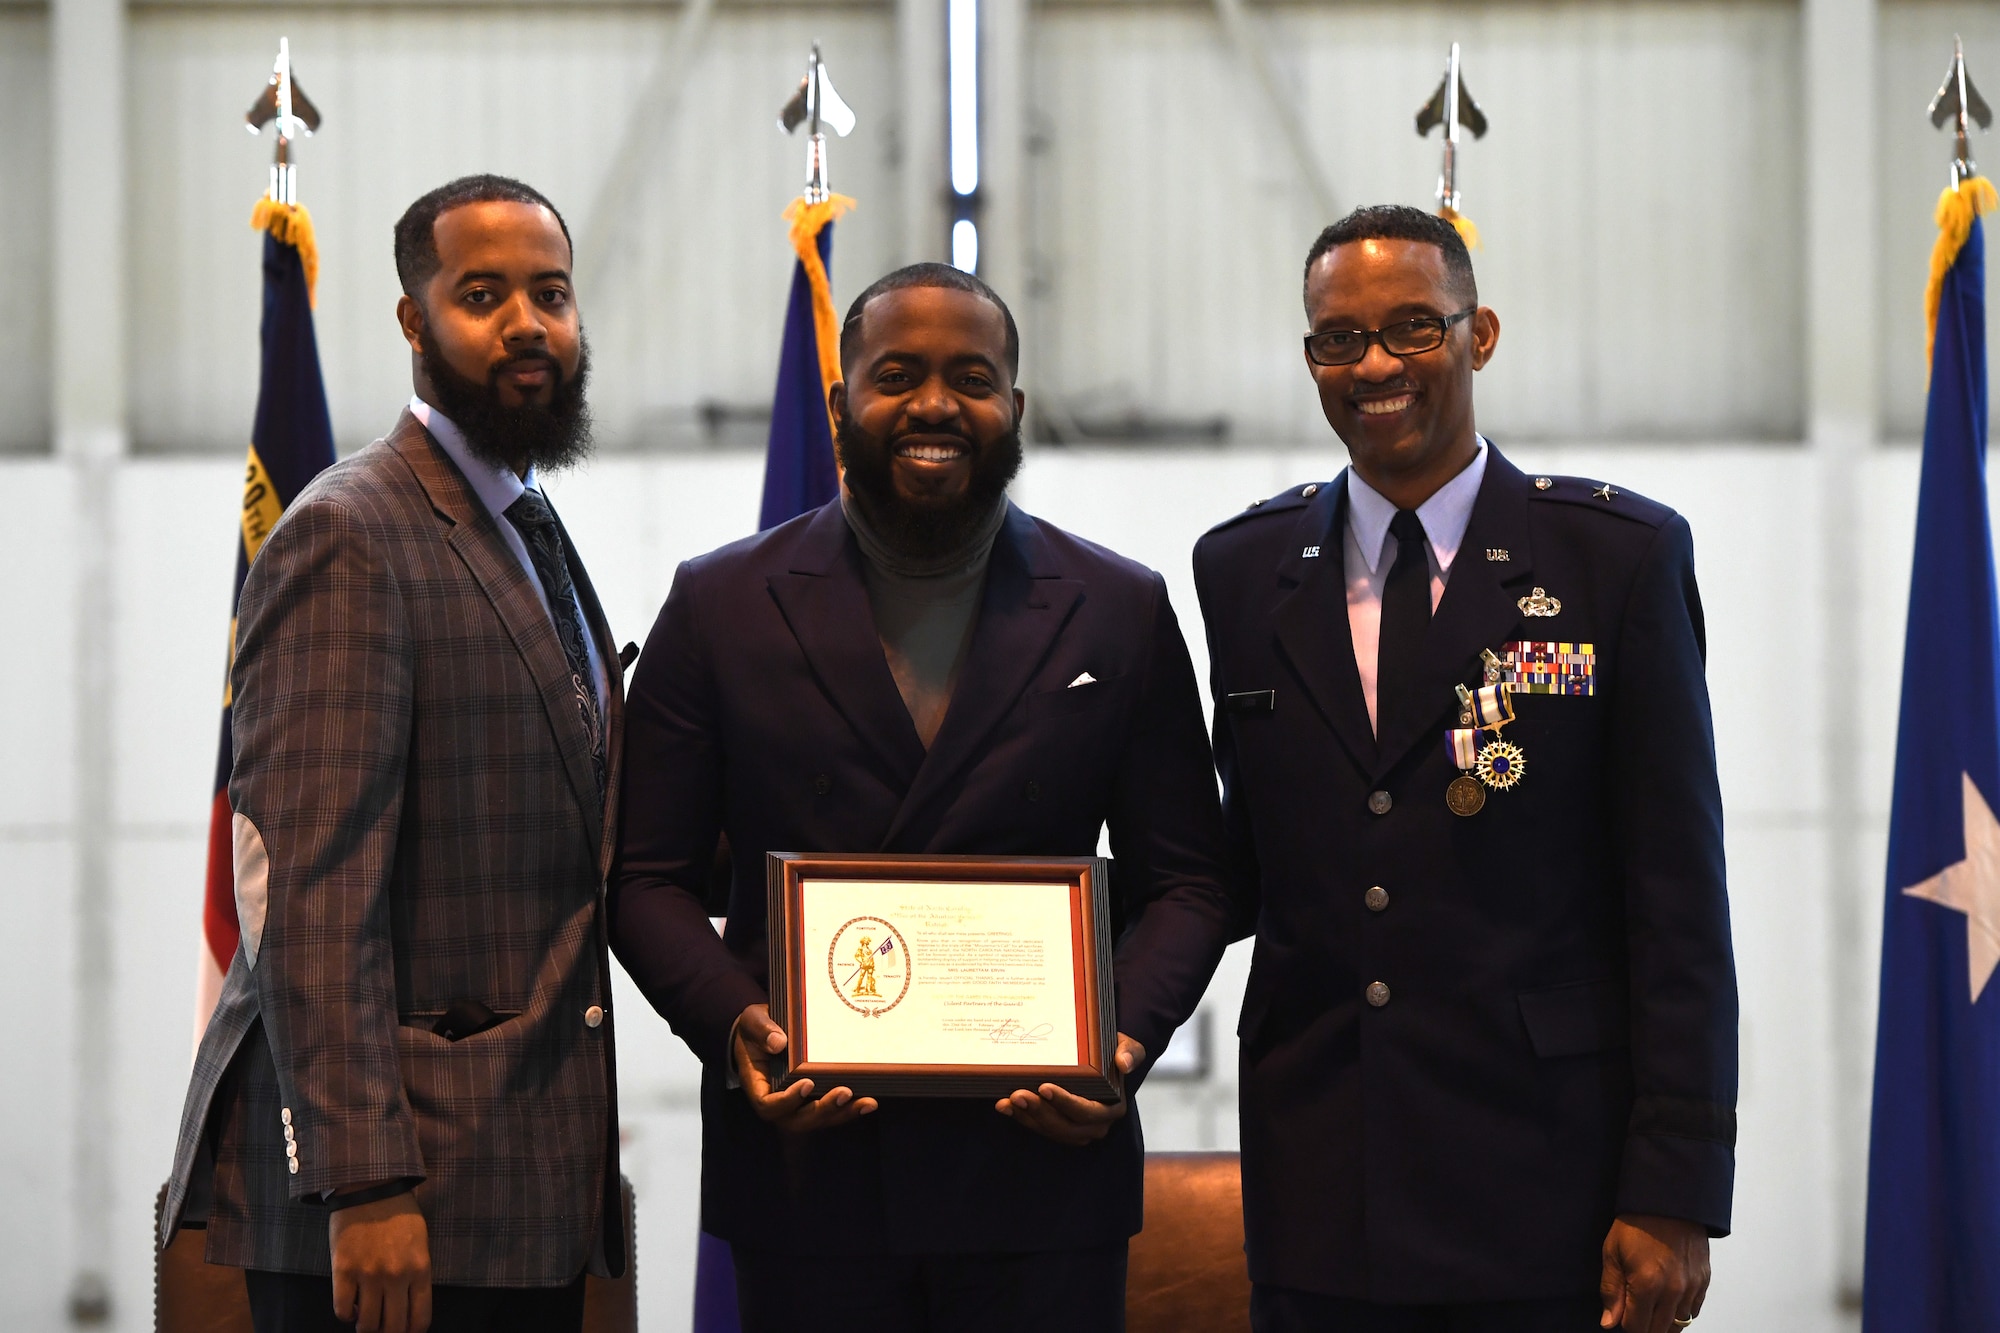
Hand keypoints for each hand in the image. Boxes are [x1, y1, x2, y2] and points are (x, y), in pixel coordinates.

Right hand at [328, 1191, 430, 1332]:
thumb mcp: (420, 1242)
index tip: (406, 1331)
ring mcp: (368, 1275)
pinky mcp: (343, 1270)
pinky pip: (342, 1309)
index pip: (420, 1319)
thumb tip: (409, 1304)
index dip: (412, 1331)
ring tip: (365, 1318)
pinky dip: (345, 1314)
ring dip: (366, 1326)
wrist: (370, 1188)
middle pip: (393, 1327)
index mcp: (420, 1269)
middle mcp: (396, 1277)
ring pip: (367, 1324)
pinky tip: (350, 1306)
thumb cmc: (399, 1214)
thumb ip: (417, 1273)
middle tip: (384, 1328)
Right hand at [733, 1003, 877, 1131]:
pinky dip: (850, 1110)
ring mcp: (798, 1105)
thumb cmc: (757, 1028)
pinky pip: (831, 1112)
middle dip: (822, 1110)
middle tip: (844, 1092)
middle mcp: (778, 1102)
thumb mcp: (753, 1021)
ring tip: (865, 1102)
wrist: (766, 1032)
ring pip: (818, 1120)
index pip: (767, 1105)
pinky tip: (869, 1102)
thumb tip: (778, 1042)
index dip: (787, 1101)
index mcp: (758, 1085)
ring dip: (842, 1114)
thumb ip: (761, 1030)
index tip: (807, 1083)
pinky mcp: (815, 1100)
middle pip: (797, 1120)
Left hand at [994, 1034, 1144, 1144]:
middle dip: (1040, 1112)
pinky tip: (1004, 1106)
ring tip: (1008, 1101)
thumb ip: (1129, 1052)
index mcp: (1112, 1108)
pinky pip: (1039, 1128)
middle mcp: (1096, 1125)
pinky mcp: (1059, 1128)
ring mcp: (1076, 1130)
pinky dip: (1021, 1118)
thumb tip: (1123, 1063)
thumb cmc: (1113, 1050)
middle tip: (1018, 1095)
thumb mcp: (1126, 1045)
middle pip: (1065, 1126)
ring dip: (1027, 1117)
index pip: (1087, 1112)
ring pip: (1049, 1130)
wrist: (1101, 1058)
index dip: (1066, 1103)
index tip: (1044, 1087)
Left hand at [1599, 1214, 1709, 1330]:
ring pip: (1678, 1324)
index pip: (1636, 1327)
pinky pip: (1694, 1311)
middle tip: (1635, 1309)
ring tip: (1652, 1306)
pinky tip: (1669, 1300)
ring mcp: (1692, 1287)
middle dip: (1644, 1325)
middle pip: (1658, 1330)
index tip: (1622, 1311)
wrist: (1668, 1200)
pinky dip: (1681, 1311)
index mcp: (1647, 1285)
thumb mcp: (1612, 1252)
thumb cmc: (1636, 1223)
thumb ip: (1611, 1291)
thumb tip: (1609, 1322)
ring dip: (1663, 1321)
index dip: (1625, 1322)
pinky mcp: (1704, 1280)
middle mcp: (1673, 1290)